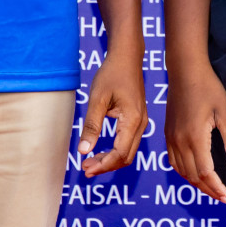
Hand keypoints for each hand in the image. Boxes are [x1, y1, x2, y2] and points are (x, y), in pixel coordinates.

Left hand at [79, 43, 147, 175]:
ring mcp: (141, 122)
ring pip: (128, 152)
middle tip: (85, 169)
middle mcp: (141, 124)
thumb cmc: (112, 74)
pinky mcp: (138, 120)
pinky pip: (128, 143)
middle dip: (105, 166)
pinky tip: (100, 151)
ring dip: (109, 160)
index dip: (103, 165)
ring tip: (89, 162)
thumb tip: (83, 151)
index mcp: (132, 120)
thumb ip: (91, 125)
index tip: (85, 168)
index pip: (120, 153)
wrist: (127, 57)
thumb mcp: (97, 99)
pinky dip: (114, 151)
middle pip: (125, 157)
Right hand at [165, 62, 225, 204]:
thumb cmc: (209, 88)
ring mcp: (171, 137)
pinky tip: (194, 173)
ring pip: (181, 171)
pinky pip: (173, 161)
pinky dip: (184, 172)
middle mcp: (179, 141)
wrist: (185, 69)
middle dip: (208, 190)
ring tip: (211, 188)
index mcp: (194, 137)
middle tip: (222, 197)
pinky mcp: (167, 133)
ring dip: (196, 183)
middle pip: (192, 176)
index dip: (216, 188)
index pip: (205, 173)